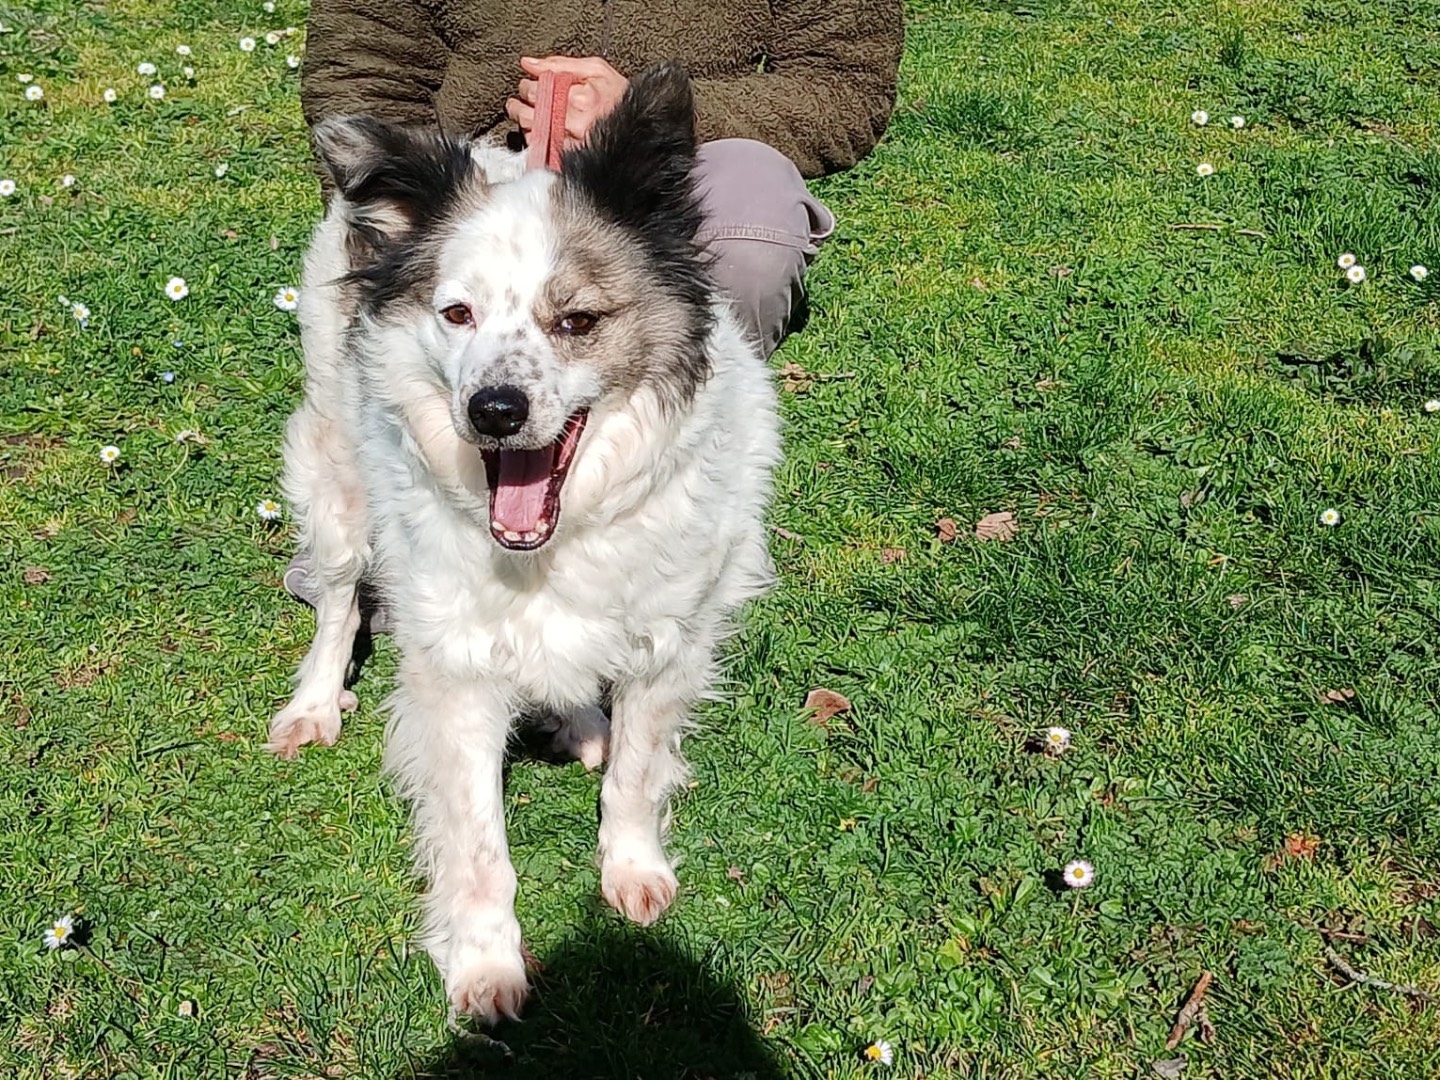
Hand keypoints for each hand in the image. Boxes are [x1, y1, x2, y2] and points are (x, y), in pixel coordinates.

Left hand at [506, 56, 627, 149]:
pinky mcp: (572, 159)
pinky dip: (536, 140)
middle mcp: (576, 123)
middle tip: (517, 102)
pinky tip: (538, 133)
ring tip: (525, 116)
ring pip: (533, 133)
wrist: (641, 126)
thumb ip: (560, 64)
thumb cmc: (620, 96)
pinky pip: (543, 150)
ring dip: (525, 124)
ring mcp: (573, 144)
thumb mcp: (596, 69)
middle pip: (530, 113)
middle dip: (519, 106)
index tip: (527, 84)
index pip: (536, 90)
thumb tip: (529, 64)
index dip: (526, 86)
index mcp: (581, 98)